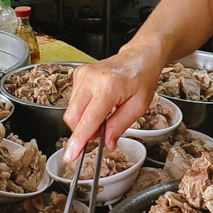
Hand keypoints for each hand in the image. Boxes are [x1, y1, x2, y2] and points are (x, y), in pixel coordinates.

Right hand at [61, 49, 160, 163]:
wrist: (138, 57)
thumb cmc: (141, 79)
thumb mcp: (138, 106)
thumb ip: (120, 126)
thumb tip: (106, 143)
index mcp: (110, 86)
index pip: (89, 118)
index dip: (79, 139)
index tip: (71, 155)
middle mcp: (92, 78)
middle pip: (73, 116)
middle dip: (82, 132)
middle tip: (100, 134)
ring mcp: (82, 75)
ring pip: (71, 110)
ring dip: (84, 121)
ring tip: (103, 114)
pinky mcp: (78, 74)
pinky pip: (73, 101)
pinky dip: (83, 110)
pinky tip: (97, 104)